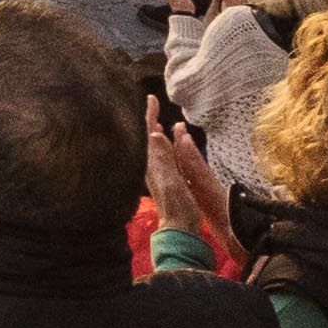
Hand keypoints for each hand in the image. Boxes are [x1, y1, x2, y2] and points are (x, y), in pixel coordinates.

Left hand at [146, 100, 229, 241]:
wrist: (180, 229)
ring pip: (156, 146)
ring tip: (159, 119)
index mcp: (151, 163)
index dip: (148, 114)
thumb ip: (163, 157)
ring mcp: (158, 174)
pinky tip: (168, 146)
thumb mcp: (170, 179)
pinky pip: (164, 156)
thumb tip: (153, 132)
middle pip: (149, 137)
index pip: (147, 133)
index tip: (150, 98)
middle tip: (153, 103)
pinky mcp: (165, 181)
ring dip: (157, 132)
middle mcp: (151, 167)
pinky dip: (165, 145)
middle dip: (150, 119)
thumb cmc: (177, 205)